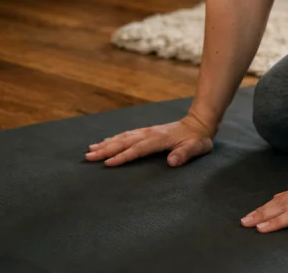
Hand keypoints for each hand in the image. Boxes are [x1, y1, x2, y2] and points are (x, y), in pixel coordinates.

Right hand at [85, 113, 214, 167]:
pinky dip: (114, 138)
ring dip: (106, 143)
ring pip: (123, 137)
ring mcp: (147, 131)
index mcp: (159, 139)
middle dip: (106, 149)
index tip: (108, 163)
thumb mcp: (196, 148)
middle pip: (124, 141)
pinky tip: (105, 142)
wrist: (199, 124)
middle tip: (88, 156)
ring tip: (90, 150)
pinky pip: (126, 134)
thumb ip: (185, 154)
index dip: (123, 156)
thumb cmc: (197, 139)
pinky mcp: (146, 132)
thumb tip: (172, 162)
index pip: (138, 149)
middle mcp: (150, 134)